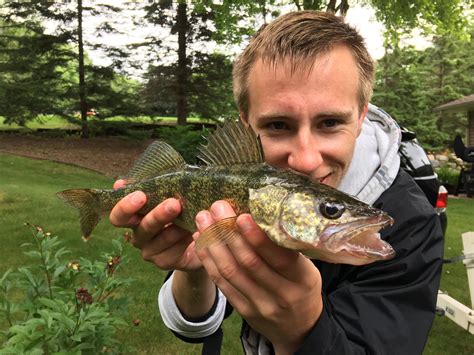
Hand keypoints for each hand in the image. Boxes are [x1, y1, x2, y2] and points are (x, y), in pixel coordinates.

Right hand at [109, 179, 200, 270]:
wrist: (198, 236)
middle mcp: (138, 235)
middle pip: (142, 228)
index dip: (125, 207)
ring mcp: (150, 251)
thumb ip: (150, 188)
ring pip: (160, 240)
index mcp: (134, 218)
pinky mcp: (164, 262)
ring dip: (175, 229)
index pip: (119, 216)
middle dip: (158, 215)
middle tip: (174, 204)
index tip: (140, 195)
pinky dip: (184, 242)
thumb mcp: (167, 195)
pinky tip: (194, 233)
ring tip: (191, 219)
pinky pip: (172, 254)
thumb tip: (121, 182)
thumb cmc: (179, 210)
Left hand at [194, 201, 323, 353]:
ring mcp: (260, 305)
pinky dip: (209, 260)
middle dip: (229, 232)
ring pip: (230, 272)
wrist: (299, 328)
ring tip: (204, 219)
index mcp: (302, 279)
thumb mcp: (306, 268)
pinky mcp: (243, 310)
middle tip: (217, 208)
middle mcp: (281, 294)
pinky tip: (201, 240)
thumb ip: (287, 248)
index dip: (258, 238)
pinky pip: (221, 283)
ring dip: (214, 243)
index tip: (242, 216)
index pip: (279, 258)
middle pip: (249, 263)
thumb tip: (261, 214)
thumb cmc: (302, 287)